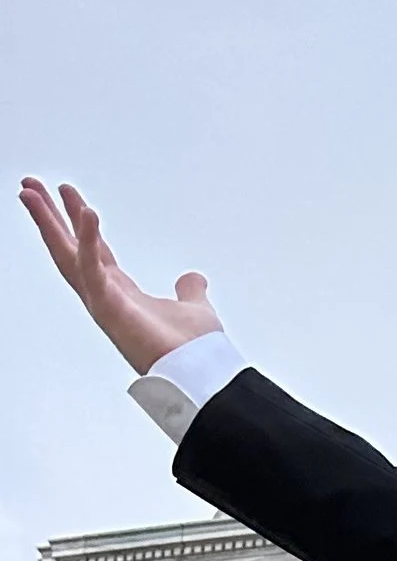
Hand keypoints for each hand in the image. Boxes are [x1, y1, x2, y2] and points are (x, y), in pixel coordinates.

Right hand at [19, 180, 221, 374]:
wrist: (201, 374)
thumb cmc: (194, 351)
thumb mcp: (194, 308)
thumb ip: (189, 291)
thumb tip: (192, 279)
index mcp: (121, 293)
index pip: (93, 250)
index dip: (79, 223)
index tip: (68, 195)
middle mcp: (105, 296)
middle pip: (68, 249)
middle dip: (48, 218)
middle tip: (30, 187)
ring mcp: (103, 302)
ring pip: (66, 256)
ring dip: (46, 224)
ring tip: (31, 193)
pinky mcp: (108, 307)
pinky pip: (92, 269)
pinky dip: (88, 241)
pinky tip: (87, 212)